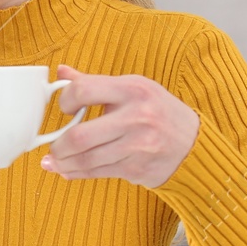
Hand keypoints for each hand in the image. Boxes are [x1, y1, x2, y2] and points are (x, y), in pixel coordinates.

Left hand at [38, 64, 199, 189]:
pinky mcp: (136, 168)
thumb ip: (95, 83)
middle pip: (80, 136)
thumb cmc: (158, 113)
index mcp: (132, 89)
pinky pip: (97, 172)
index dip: (65, 100)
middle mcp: (136, 116)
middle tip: (52, 146)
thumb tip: (61, 71)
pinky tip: (67, 171)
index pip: (83, 90)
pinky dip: (76, 173)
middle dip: (58, 145)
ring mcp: (137, 145)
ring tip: (55, 161)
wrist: (194, 145)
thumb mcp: (132, 89)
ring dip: (63, 163)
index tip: (64, 109)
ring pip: (86, 159)